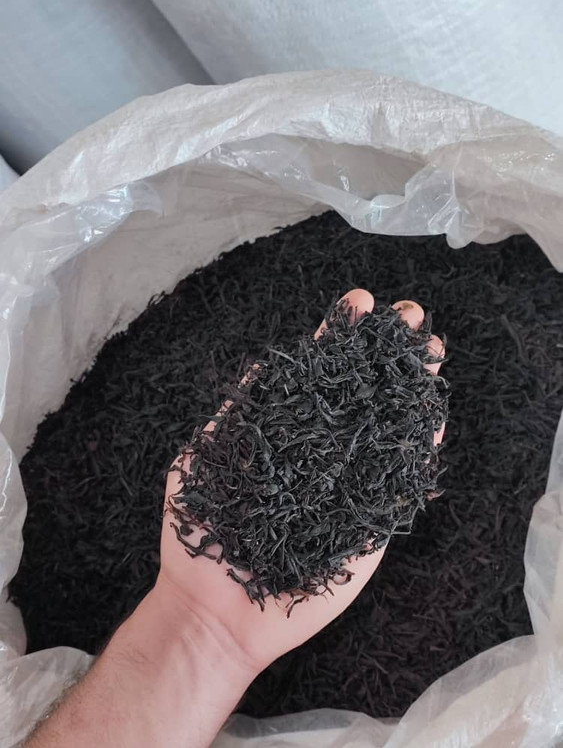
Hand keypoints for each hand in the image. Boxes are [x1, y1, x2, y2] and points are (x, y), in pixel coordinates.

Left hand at [158, 289, 444, 674]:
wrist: (214, 609)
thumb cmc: (200, 533)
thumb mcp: (203, 459)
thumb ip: (236, 414)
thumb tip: (258, 366)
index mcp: (284, 433)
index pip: (316, 375)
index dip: (337, 338)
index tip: (357, 304)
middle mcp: (321, 453)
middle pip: (360, 395)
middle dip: (385, 354)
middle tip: (410, 317)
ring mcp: (346, 487)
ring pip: (385, 431)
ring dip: (411, 390)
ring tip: (432, 351)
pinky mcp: (366, 526)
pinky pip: (395, 484)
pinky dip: (417, 451)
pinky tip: (434, 417)